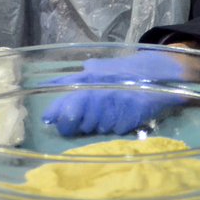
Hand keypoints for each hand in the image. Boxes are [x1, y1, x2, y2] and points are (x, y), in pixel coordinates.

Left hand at [41, 52, 186, 136]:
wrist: (155, 72)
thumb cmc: (120, 71)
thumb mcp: (94, 68)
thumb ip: (71, 78)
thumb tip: (45, 86)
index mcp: (85, 82)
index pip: (63, 108)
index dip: (57, 117)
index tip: (54, 120)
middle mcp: (97, 96)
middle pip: (77, 124)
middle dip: (79, 123)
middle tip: (88, 115)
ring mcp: (113, 108)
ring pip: (96, 129)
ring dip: (99, 124)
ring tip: (110, 109)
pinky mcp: (128, 119)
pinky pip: (114, 131)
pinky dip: (116, 125)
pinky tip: (122, 113)